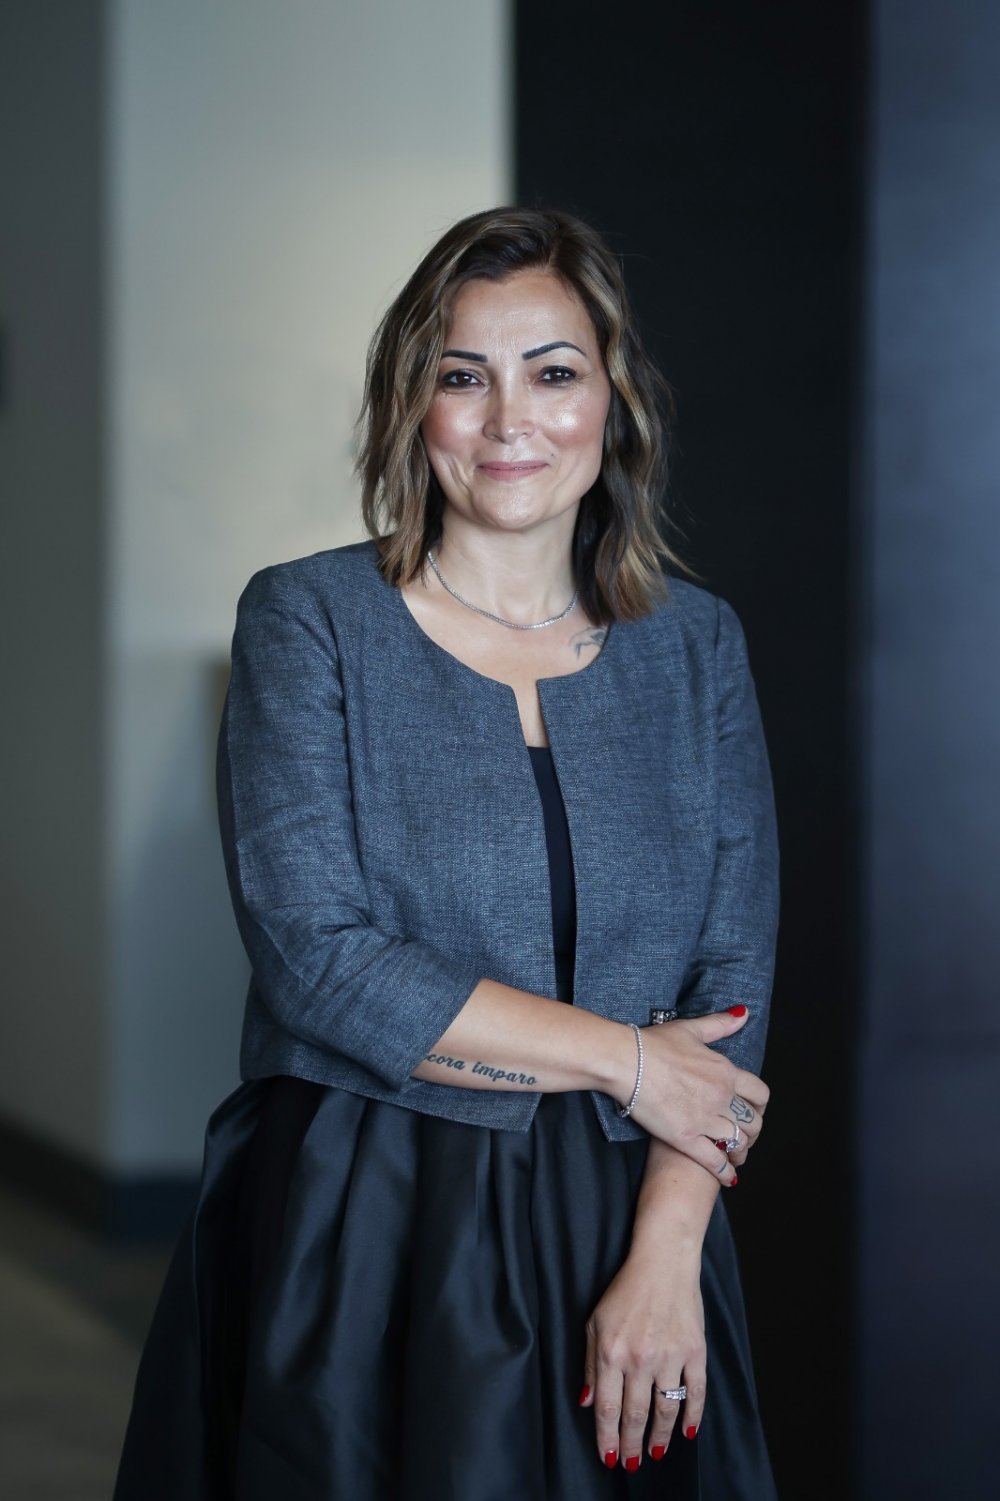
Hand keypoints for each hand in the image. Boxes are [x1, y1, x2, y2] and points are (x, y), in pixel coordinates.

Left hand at [579, 1241, 705, 1471]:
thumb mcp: (595, 1322)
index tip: (608, 1458)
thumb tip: (588, 1402)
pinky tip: (687, 1432)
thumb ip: (592, 1365)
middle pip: (636, 1415)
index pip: (608, 1408)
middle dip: (632, 1445)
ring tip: (656, 1454)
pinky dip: (693, 1416)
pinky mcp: (695, 1351)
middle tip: (631, 1465)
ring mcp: (670, 1356)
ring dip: (660, 1437)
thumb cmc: (625, 1290)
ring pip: (666, 1409)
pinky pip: (696, 1392)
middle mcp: (641, 1359)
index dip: (607, 1437)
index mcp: (612, 1352)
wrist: (663, 1261)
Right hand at [625, 1008, 768, 1181]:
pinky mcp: (685, 1137)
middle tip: (746, 1135)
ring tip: (736, 1155)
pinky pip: (714, 1161)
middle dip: (754, 1131)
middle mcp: (721, 1097)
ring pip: (738, 1142)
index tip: (754, 1110)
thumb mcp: (690, 1029)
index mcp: (725, 1072)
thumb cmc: (653, 1043)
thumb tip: (743, 1014)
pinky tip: (729, 1177)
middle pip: (753, 1121)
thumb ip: (720, 1024)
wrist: (626, 1061)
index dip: (760, 1105)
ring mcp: (704, 1119)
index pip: (760, 1094)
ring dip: (741, 1151)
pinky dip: (725, 1172)